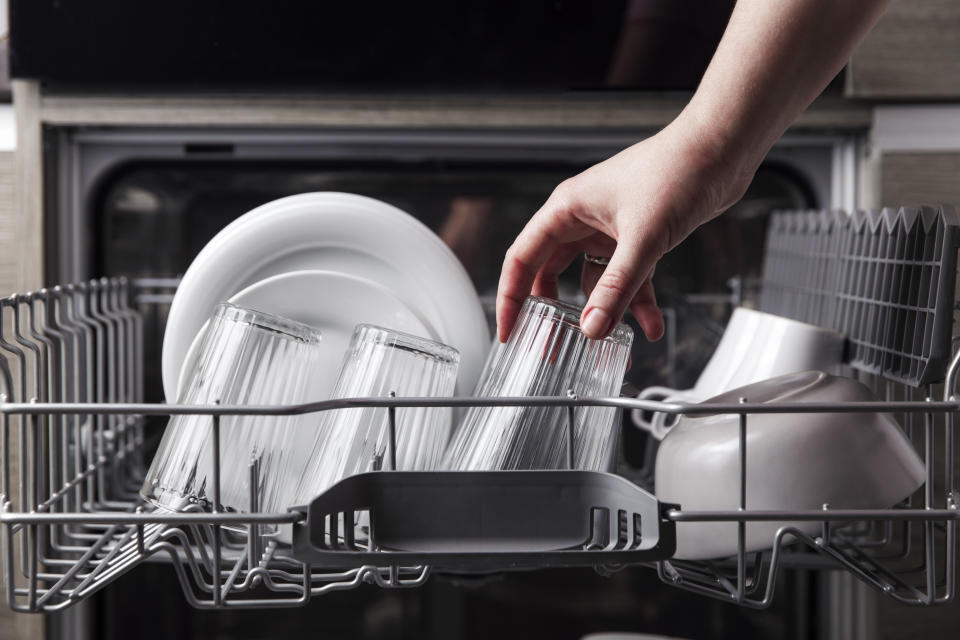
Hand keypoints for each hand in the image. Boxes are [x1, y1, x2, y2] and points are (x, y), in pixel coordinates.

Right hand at [496, 118, 752, 341]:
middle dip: (555, 312)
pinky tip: (651, 325)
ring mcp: (609, 229)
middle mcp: (582, 219)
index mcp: (566, 209)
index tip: (509, 331)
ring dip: (606, 310)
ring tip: (613, 343)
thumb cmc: (677, 169)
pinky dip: (637, 301)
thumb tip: (593, 326)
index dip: (511, 297)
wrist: (721, 150)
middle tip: (552, 346)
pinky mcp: (637, 237)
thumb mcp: (642, 237)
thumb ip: (617, 287)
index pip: (522, 259)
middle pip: (552, 273)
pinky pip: (628, 277)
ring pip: (594, 280)